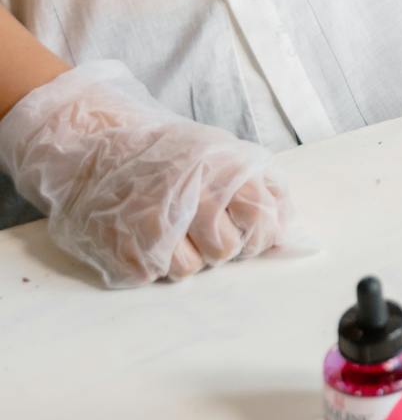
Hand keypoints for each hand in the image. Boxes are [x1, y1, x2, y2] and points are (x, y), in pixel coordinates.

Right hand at [0, 59, 296, 287]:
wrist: (95, 144)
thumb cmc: (163, 152)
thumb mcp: (220, 151)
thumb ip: (258, 186)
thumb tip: (289, 231)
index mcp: (222, 172)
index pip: (263, 222)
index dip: (257, 234)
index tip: (244, 230)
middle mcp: (192, 199)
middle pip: (227, 251)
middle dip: (218, 245)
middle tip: (200, 229)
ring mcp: (155, 227)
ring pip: (190, 270)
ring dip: (182, 256)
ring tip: (167, 227)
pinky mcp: (125, 251)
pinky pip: (152, 275)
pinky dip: (148, 260)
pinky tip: (140, 234)